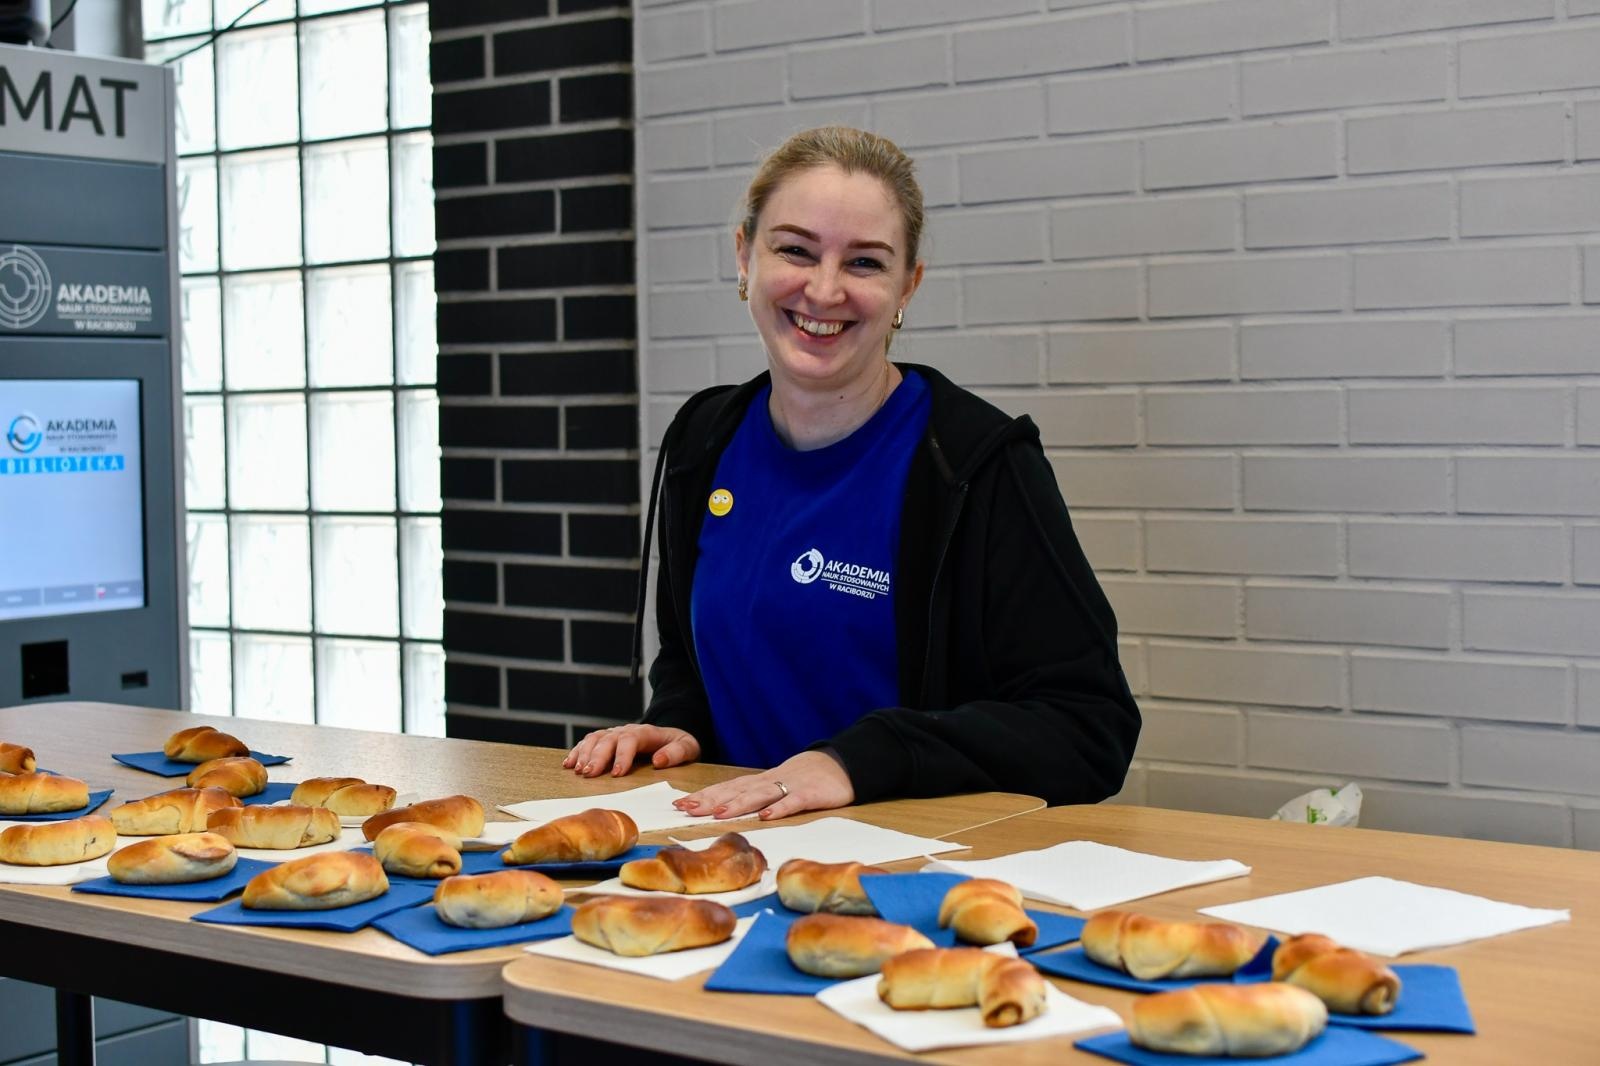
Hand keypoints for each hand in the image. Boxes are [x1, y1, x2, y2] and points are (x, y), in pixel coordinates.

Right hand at [564, 724, 701, 777]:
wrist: (673, 738)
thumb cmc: (679, 746)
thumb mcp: (688, 748)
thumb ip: (677, 753)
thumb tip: (658, 760)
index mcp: (647, 732)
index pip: (631, 739)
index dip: (622, 755)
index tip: (616, 773)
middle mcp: (628, 730)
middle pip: (609, 739)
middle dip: (598, 756)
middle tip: (589, 774)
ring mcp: (616, 734)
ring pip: (596, 738)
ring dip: (585, 754)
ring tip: (578, 770)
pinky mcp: (607, 740)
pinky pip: (589, 742)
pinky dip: (578, 751)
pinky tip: (569, 764)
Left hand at [673, 751, 854, 821]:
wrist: (840, 764)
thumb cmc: (803, 778)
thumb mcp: (775, 786)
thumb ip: (753, 796)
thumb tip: (723, 810)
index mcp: (760, 782)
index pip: (727, 788)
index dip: (704, 796)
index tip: (680, 804)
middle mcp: (770, 782)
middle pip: (736, 791)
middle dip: (711, 800)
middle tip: (687, 808)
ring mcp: (789, 787)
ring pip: (760, 795)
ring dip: (739, 804)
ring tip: (719, 814)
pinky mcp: (810, 794)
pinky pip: (794, 802)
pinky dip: (780, 808)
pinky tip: (767, 816)